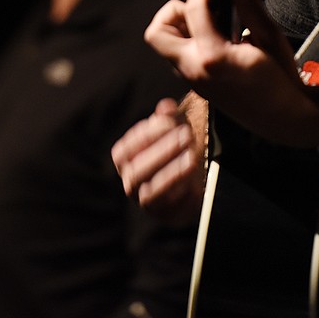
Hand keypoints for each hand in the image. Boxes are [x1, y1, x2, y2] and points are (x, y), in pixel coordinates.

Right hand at [111, 94, 204, 224]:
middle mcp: (130, 180)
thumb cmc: (177, 150)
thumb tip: (165, 106)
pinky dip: (177, 185)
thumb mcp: (174, 130)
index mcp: (125, 159)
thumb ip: (169, 117)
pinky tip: (191, 170)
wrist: (193, 182)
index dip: (146, 134)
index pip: (125, 149)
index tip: (170, 121)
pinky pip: (165, 202)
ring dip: (171, 169)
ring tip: (192, 154)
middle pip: (136, 169)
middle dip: (162, 150)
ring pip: (149, 189)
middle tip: (186, 134)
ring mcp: (143, 198)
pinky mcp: (161, 211)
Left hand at [144, 0, 318, 147]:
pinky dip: (190, 41)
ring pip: (165, 45)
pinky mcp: (194, 85)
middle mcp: (194, 71)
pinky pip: (178, 56)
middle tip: (204, 7)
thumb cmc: (281, 80)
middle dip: (175, 12)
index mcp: (213, 58)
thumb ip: (249, 4)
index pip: (193, 9)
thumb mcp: (270, 37)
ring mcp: (191, 81)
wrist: (283, 118)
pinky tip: (217, 39)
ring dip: (180, 28)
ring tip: (212, 23)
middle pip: (157, 32)